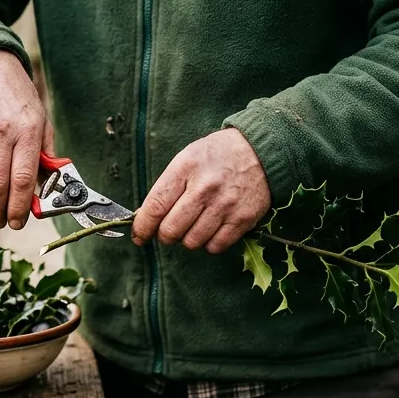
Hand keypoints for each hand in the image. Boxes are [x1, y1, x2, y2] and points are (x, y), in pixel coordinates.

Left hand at [131, 129, 270, 252]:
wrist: (259, 151)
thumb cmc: (216, 156)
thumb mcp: (186, 159)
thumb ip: (166, 187)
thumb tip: (144, 217)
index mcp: (185, 169)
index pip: (155, 207)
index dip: (142, 227)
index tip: (139, 235)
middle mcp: (204, 188)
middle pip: (171, 230)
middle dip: (164, 235)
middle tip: (169, 229)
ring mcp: (225, 205)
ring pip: (192, 242)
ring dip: (187, 239)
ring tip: (194, 225)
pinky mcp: (243, 219)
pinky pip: (216, 246)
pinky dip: (209, 243)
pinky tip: (211, 229)